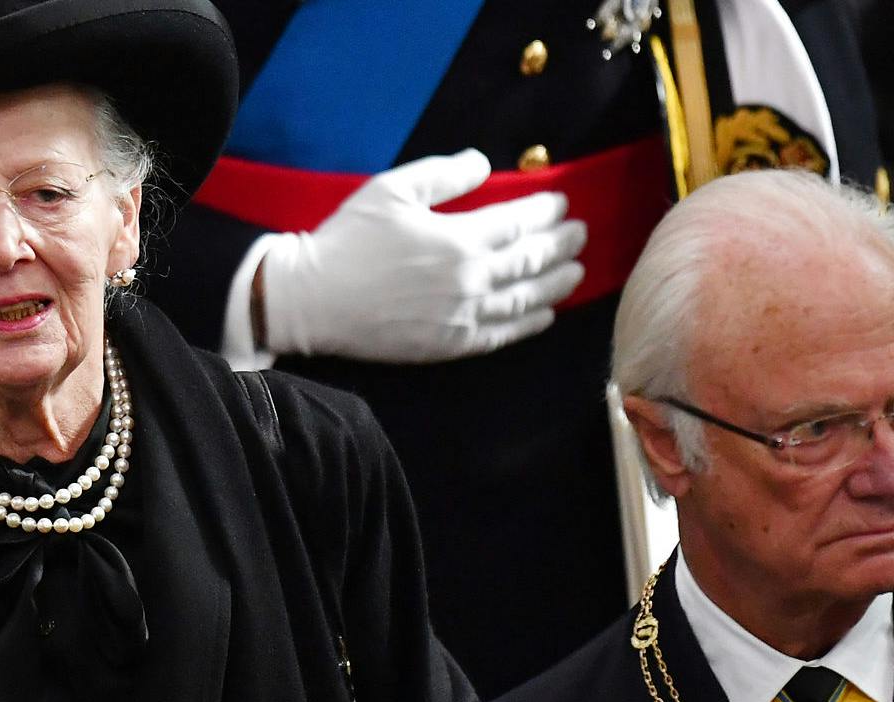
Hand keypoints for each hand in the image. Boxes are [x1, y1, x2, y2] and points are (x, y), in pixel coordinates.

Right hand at [257, 150, 585, 362]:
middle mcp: (470, 280)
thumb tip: (484, 164)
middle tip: (580, 234)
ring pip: (524, 300)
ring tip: (576, 272)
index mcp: (459, 238)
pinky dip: (529, 324)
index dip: (545, 211)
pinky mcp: (449, 345)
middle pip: (531, 261)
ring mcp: (462, 316)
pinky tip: (544, 315)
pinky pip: (501, 335)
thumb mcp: (392, 189)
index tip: (560, 203)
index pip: (518, 223)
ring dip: (556, 284)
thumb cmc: (348, 239)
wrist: (313, 299)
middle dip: (561, 245)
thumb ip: (443, 175)